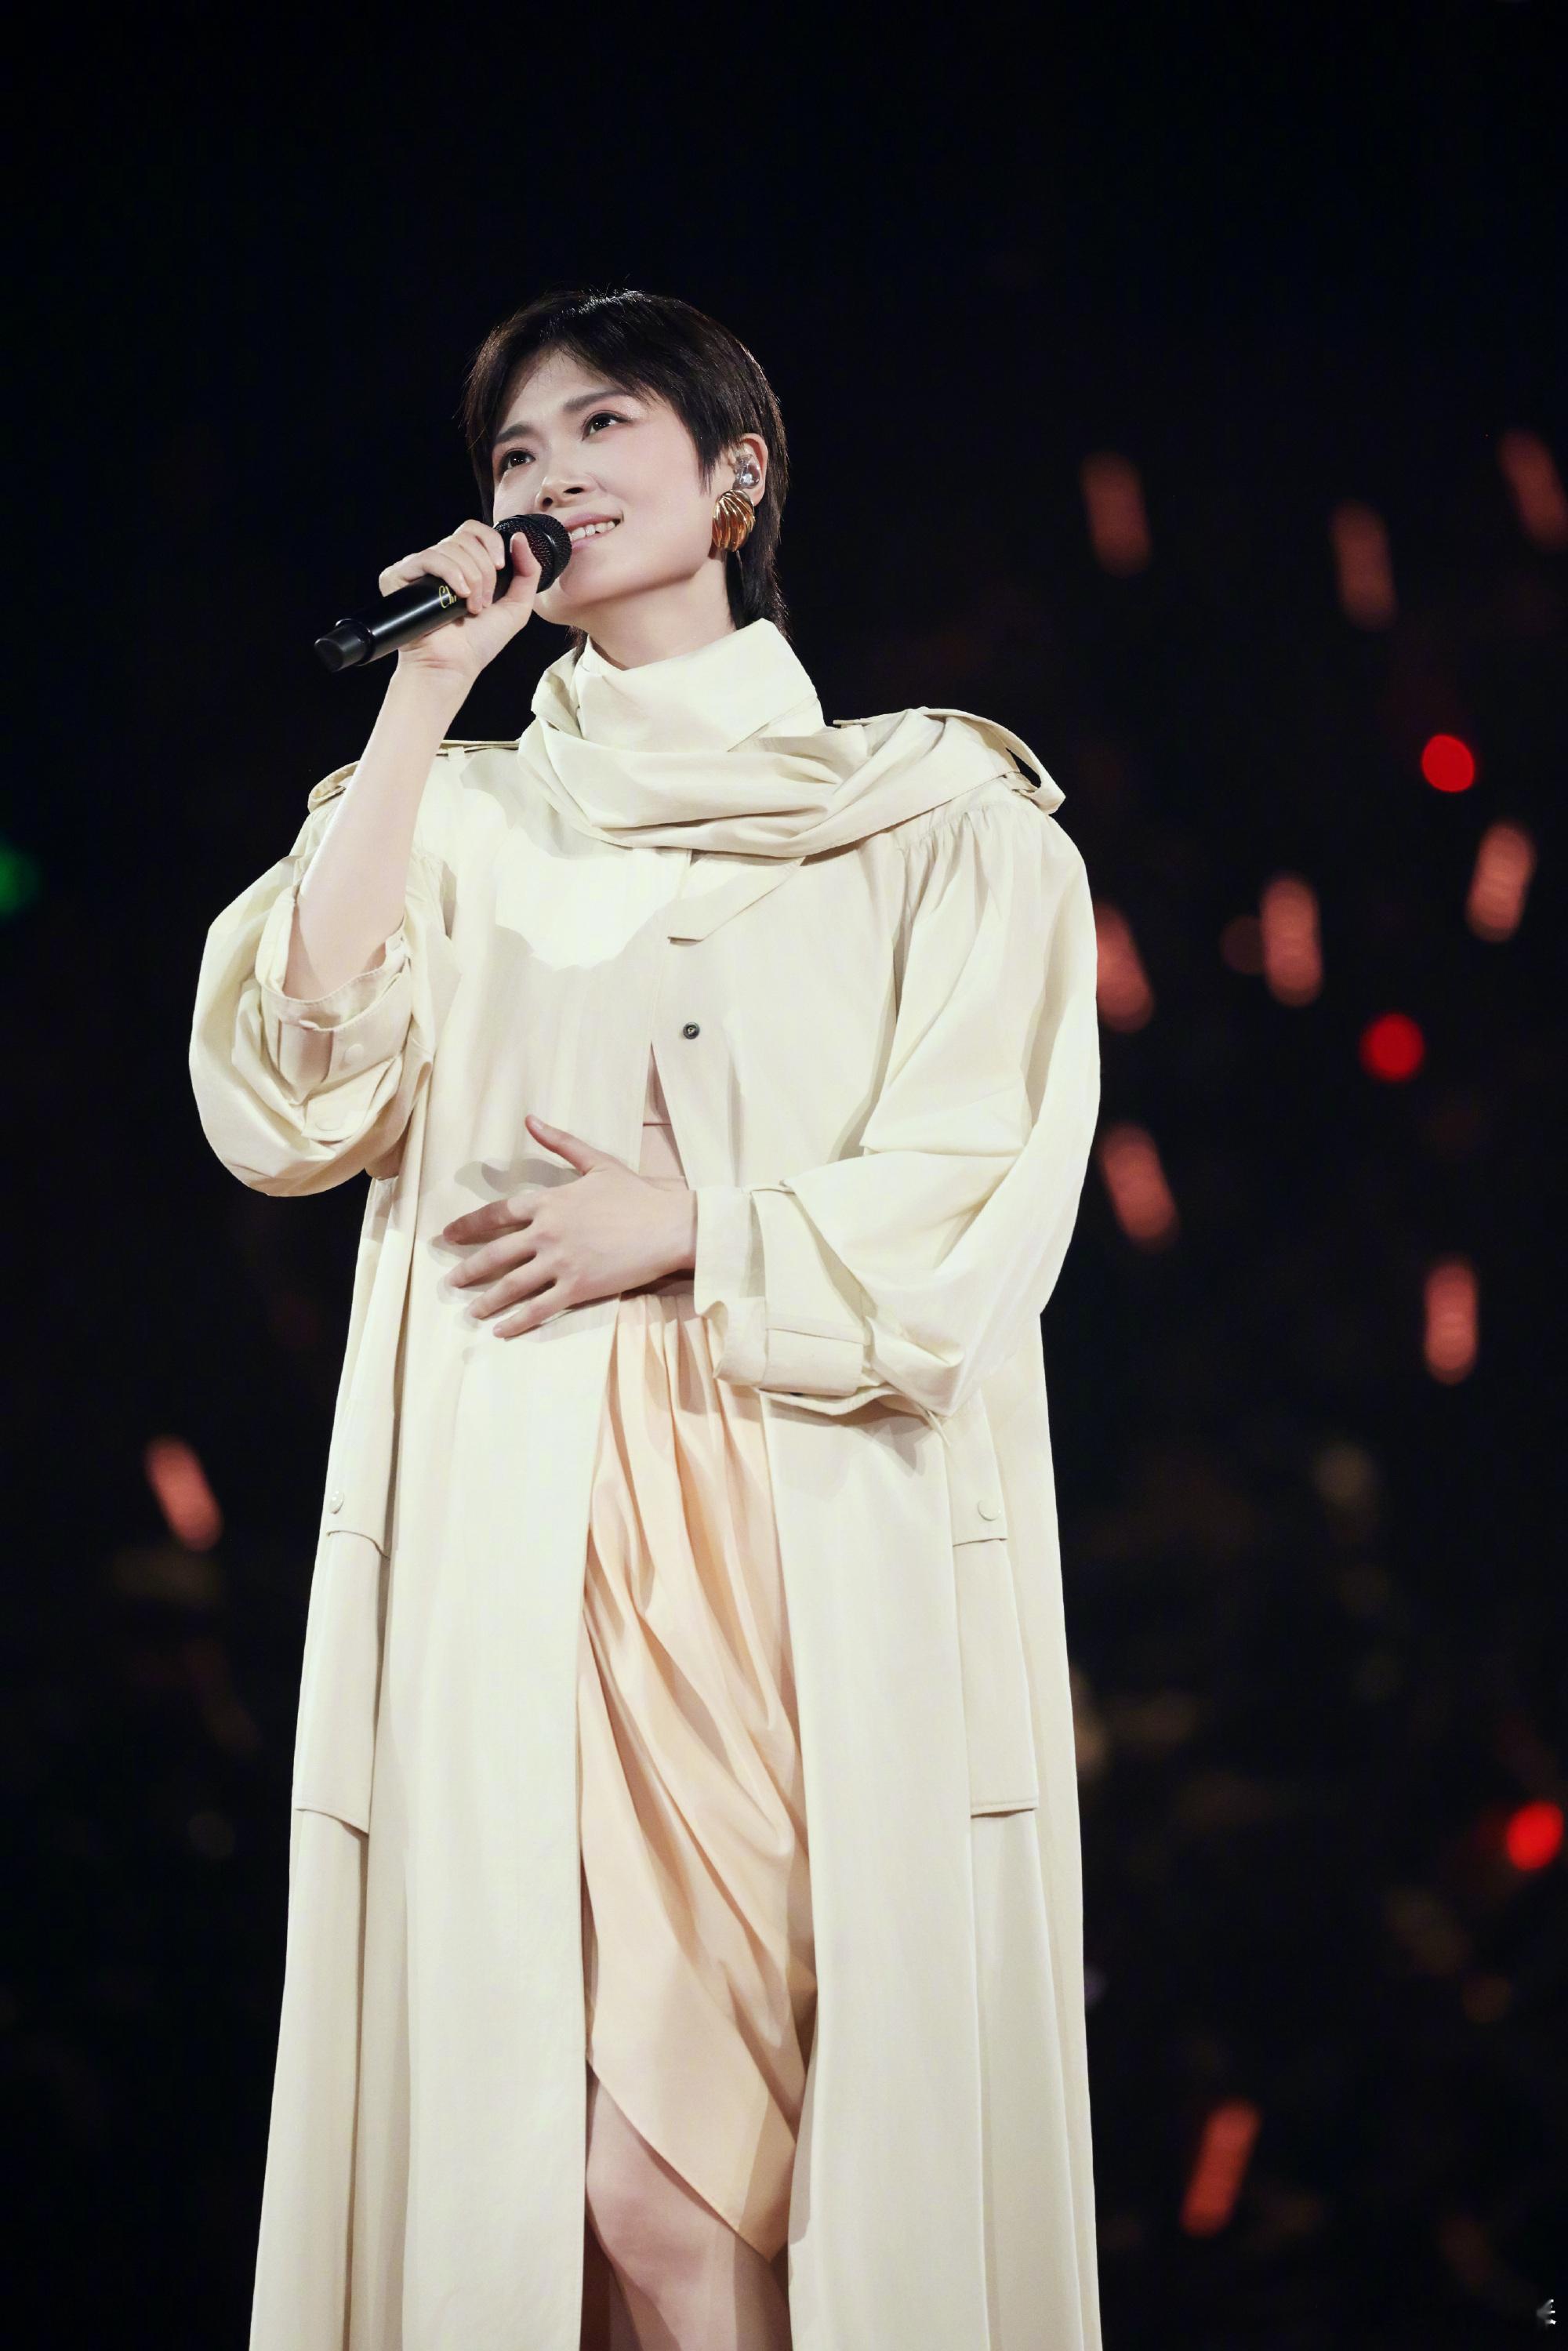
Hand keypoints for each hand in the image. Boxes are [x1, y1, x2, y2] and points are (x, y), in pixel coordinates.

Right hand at [381, 517, 542, 689]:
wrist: (453, 666)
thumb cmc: (478, 643)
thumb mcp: (516, 606)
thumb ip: (527, 572)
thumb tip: (520, 537)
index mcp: (462, 565)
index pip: (473, 531)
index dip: (491, 541)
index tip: (500, 567)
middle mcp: (439, 563)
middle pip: (466, 539)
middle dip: (484, 571)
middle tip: (483, 603)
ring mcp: (418, 569)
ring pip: (452, 548)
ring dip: (471, 579)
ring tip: (471, 607)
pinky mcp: (399, 576)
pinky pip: (430, 557)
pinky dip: (451, 573)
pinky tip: (458, 595)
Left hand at [441, 1115, 697, 1336]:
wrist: (669, 1226)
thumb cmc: (636, 1194)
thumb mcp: (596, 1162)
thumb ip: (560, 1143)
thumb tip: (530, 1119)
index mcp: (549, 1202)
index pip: (496, 1214)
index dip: (468, 1226)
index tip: (449, 1236)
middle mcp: (547, 1232)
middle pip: (495, 1254)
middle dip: (468, 1270)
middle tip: (451, 1280)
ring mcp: (561, 1262)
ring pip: (512, 1286)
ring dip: (486, 1300)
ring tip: (470, 1311)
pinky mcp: (578, 1287)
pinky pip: (539, 1308)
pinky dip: (517, 1322)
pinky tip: (500, 1331)